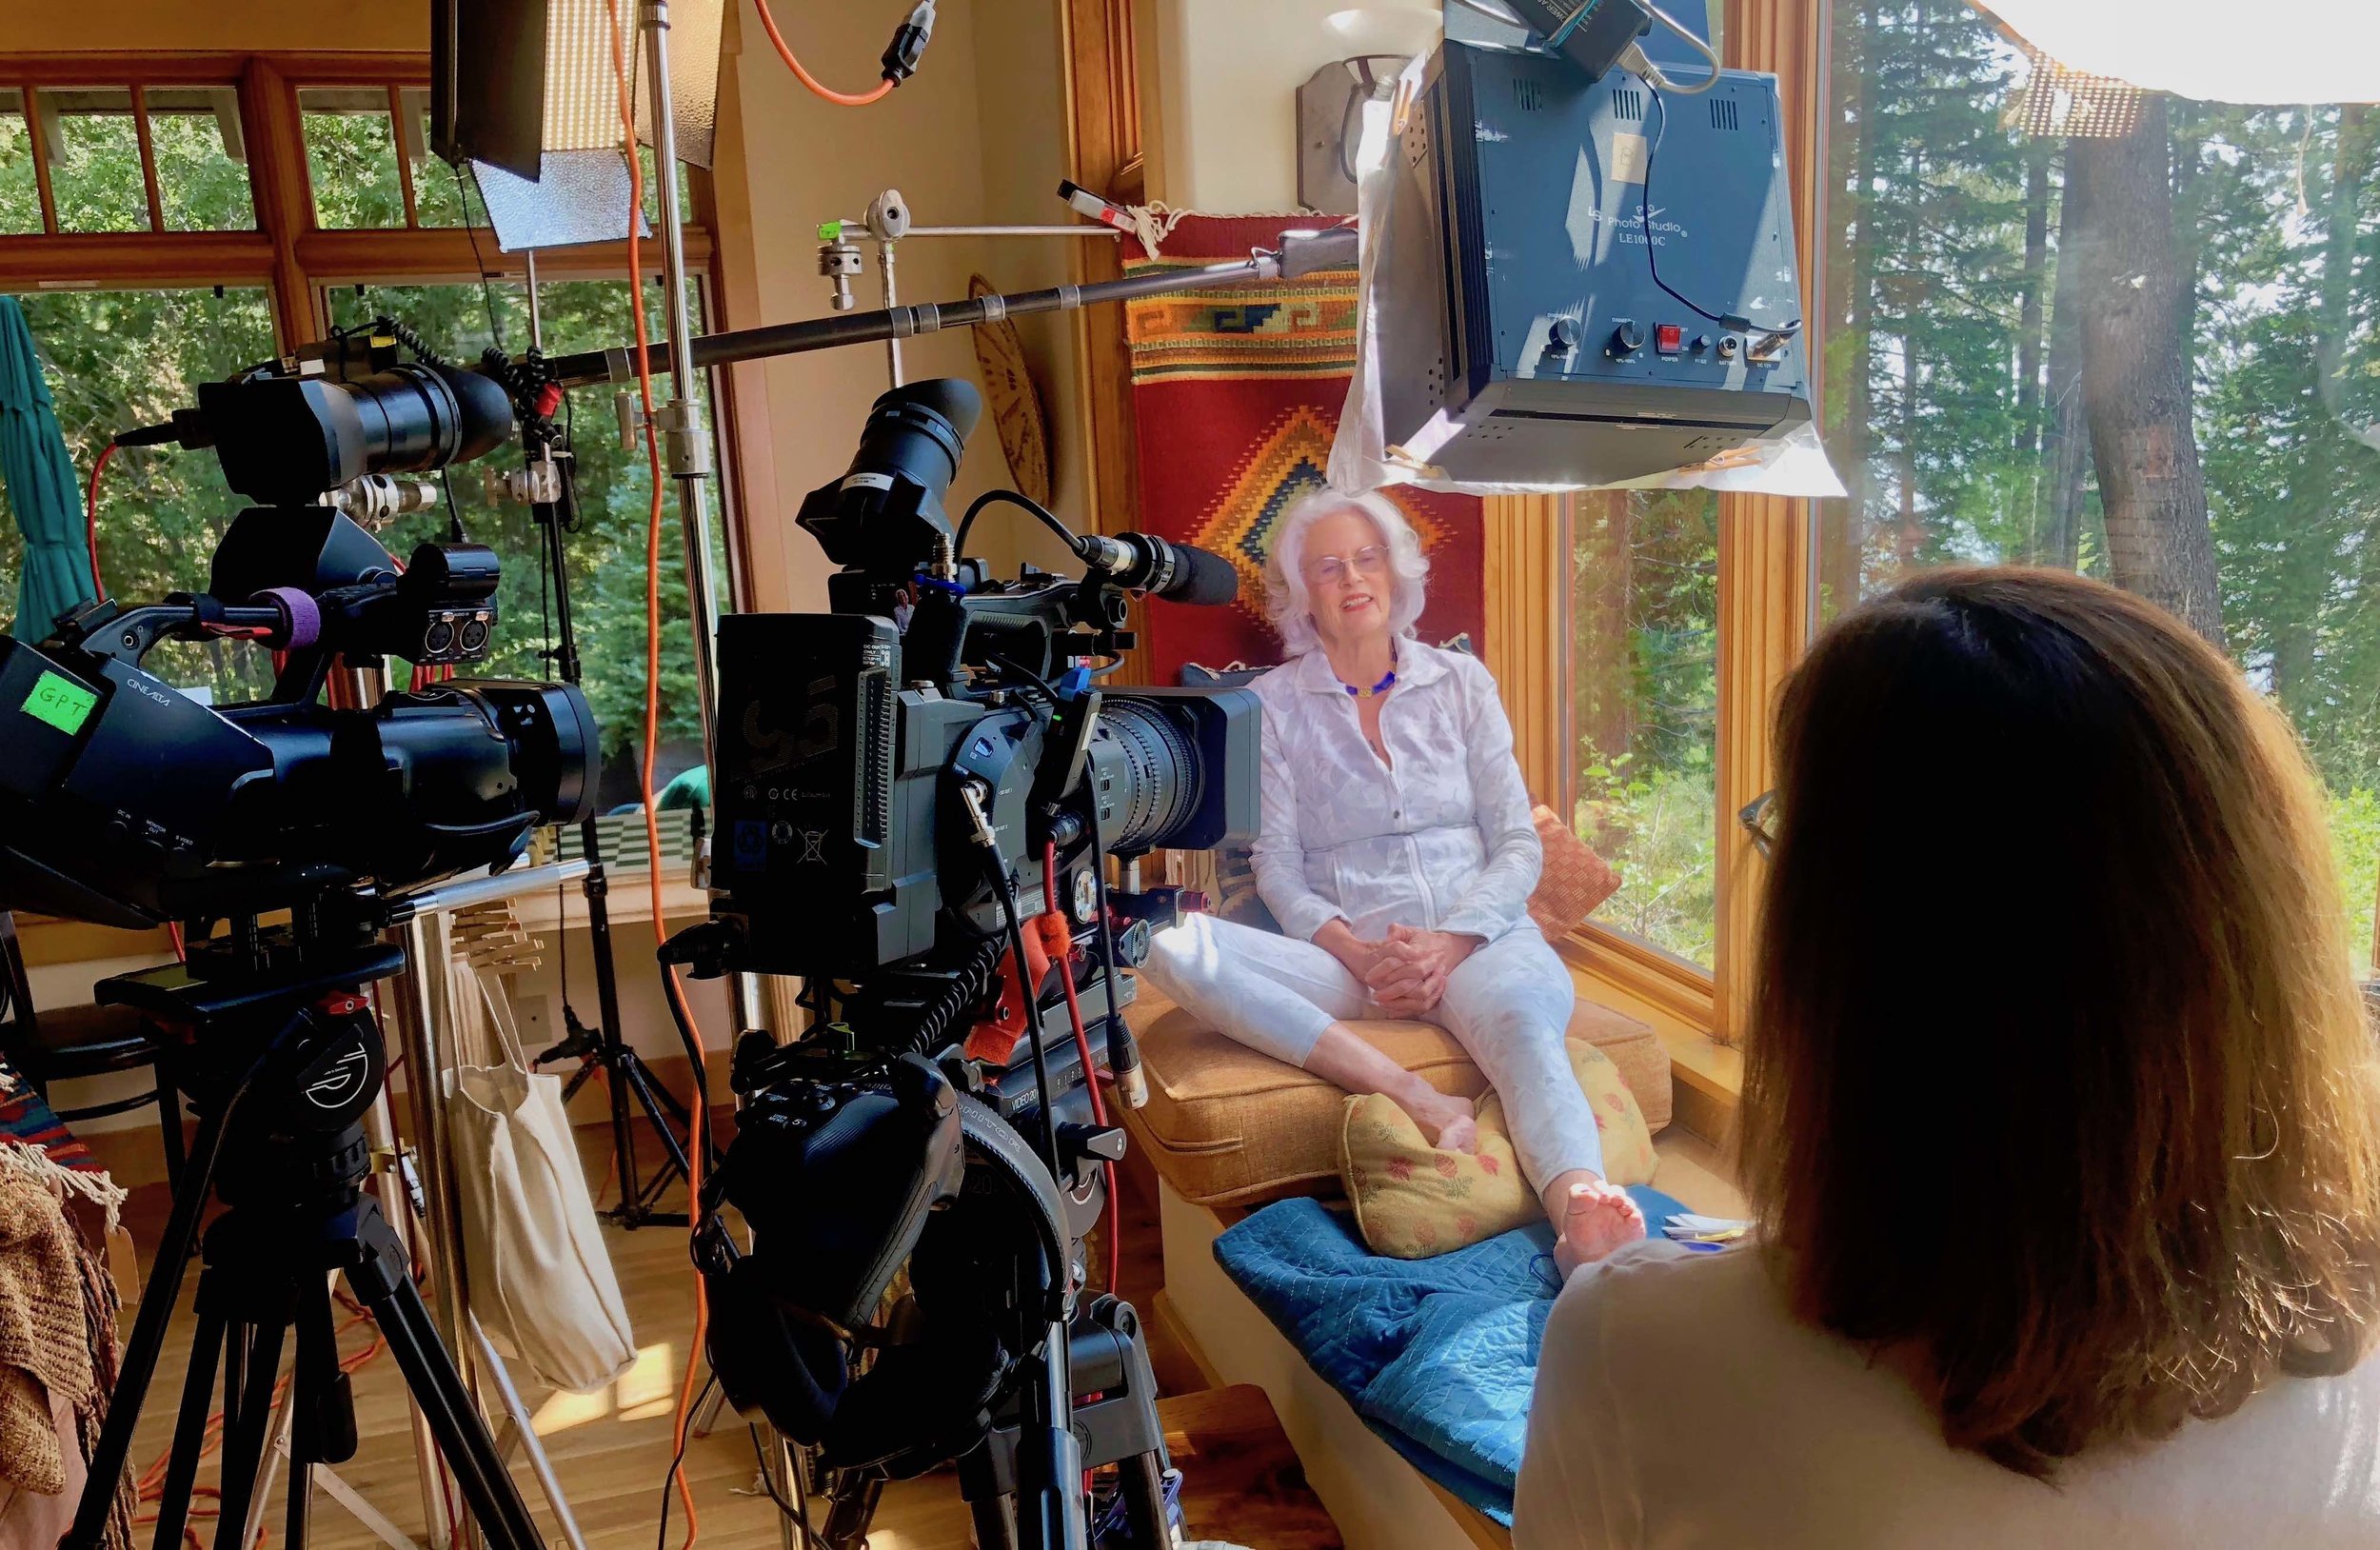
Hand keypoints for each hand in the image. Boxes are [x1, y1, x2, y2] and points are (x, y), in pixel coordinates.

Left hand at [1361, 925, 1480, 1016]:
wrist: (1450, 947)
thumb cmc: (1425, 940)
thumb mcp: (1410, 931)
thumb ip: (1396, 931)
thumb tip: (1387, 937)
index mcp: (1420, 950)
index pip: (1401, 960)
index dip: (1382, 968)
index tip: (1368, 976)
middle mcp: (1428, 965)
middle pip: (1410, 980)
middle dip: (1389, 989)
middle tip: (1372, 992)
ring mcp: (1435, 979)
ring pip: (1419, 994)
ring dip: (1399, 1001)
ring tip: (1381, 1002)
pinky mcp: (1437, 990)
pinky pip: (1425, 1004)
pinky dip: (1409, 1010)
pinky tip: (1392, 1011)